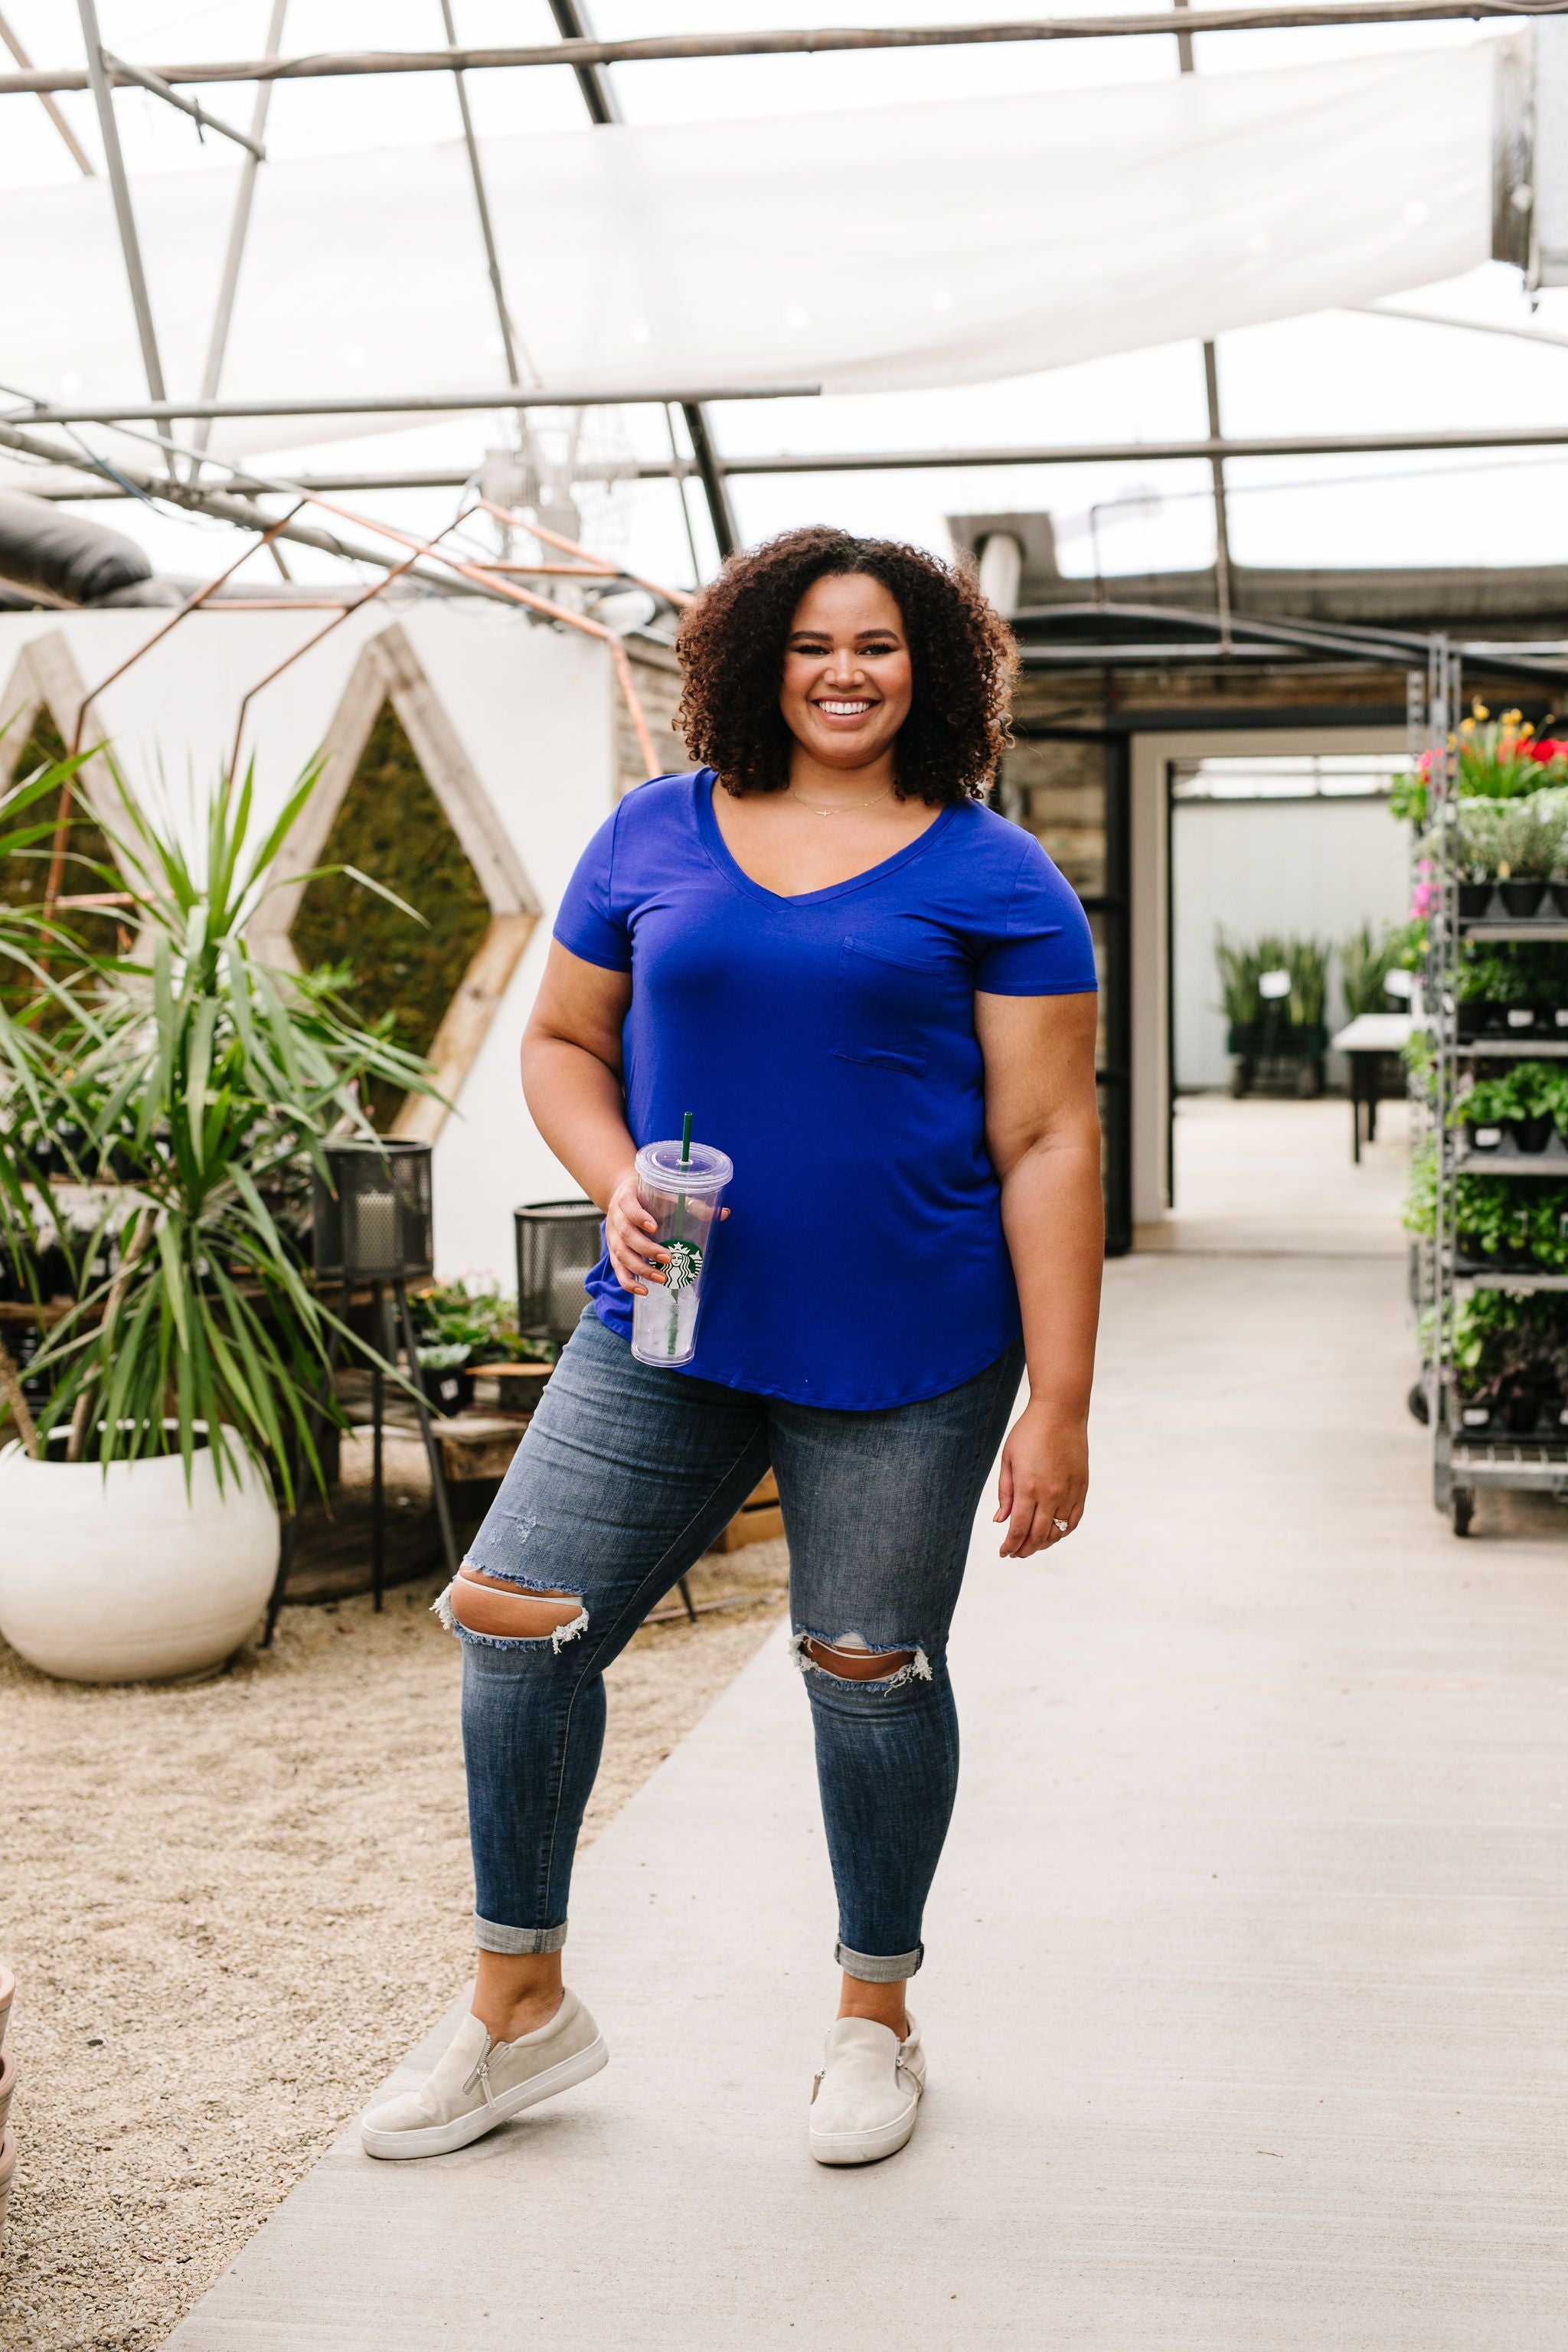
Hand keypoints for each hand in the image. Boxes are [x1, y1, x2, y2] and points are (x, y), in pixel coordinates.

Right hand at [603, 1171, 728, 1295]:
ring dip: (640, 1268)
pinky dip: (628, 1282)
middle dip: (646, 1249)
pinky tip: (643, 1291)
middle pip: (626, 1235)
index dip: (639, 1217)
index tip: (654, 1227)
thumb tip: (724, 1214)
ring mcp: (613, 1237)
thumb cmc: (651, 1196)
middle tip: (668, 1258)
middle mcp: (616, 1219)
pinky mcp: (614, 1252)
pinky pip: (618, 1270)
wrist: (624, 1195)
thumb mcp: (666, 1194)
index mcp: (627, 1198)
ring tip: (661, 1278)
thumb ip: (693, 1204)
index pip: (628, 1207)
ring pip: (621, 1255)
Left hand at [993, 1398, 1087, 1558]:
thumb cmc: (1029, 1432)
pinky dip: (1063, 1532)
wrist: (1061, 1412)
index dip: (1010, 1546)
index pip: (1018, 1529)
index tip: (1003, 1553)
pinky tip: (1053, 1533)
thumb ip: (1005, 1493)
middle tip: (1015, 1554)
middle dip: (1024, 1549)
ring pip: (1057, 1531)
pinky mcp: (1082, 1487)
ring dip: (1043, 1543)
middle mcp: (1050, 1494)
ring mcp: (1069, 1492)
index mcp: (1027, 1487)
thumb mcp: (1008, 1460)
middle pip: (1037, 1535)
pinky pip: (1074, 1520)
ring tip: (1032, 1545)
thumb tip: (1000, 1521)